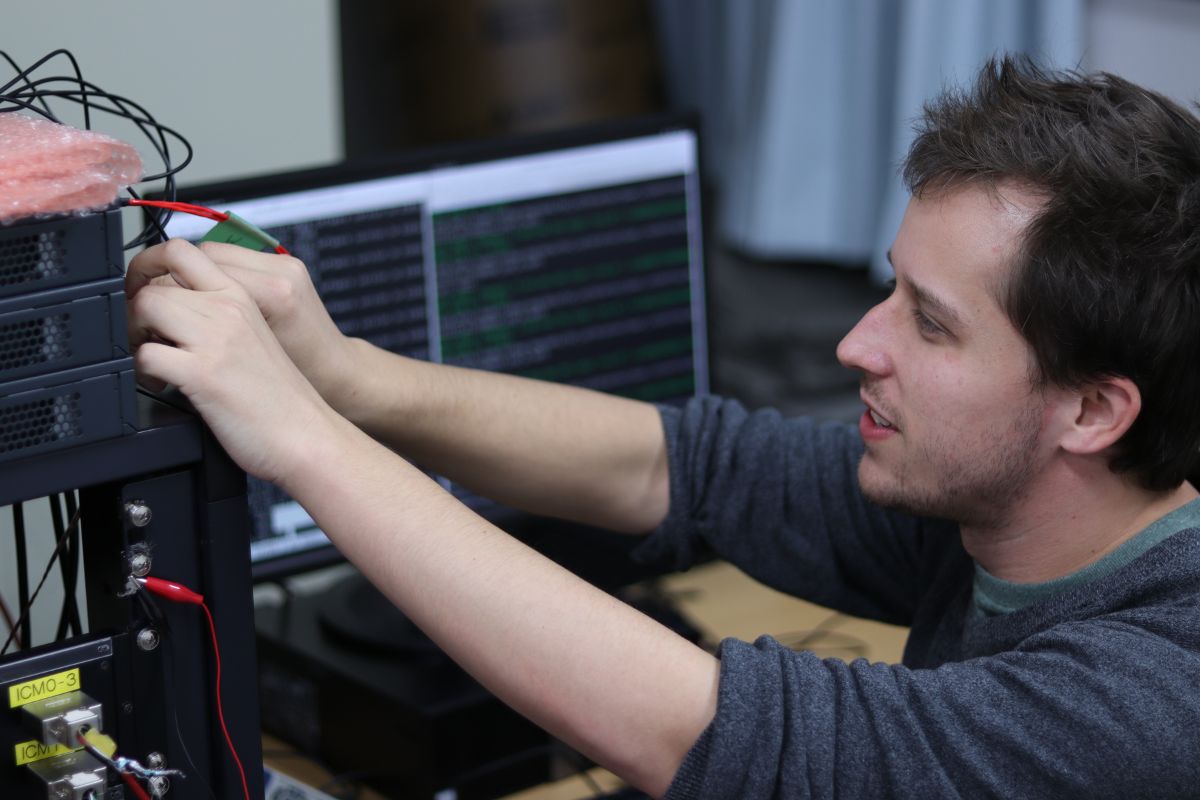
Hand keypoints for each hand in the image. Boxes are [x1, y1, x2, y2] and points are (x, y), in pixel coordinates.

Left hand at [126, 240, 345, 484]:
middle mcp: (229, 308)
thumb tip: (174, 304)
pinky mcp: (202, 373)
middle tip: (143, 332)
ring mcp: (216, 339)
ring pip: (145, 307)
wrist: (307, 434)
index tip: (143, 287)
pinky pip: (145, 354)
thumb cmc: (282, 395)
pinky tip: (159, 382)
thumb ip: (221, 312)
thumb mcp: (256, 334)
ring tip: (150, 355)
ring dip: (134, 333)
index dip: (149, 265)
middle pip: (154, 281)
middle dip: (135, 306)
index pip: (182, 250)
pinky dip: (141, 370)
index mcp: (243, 295)